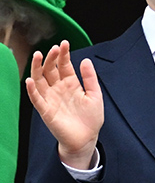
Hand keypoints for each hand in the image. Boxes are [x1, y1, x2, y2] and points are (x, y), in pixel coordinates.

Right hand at [25, 41, 103, 169]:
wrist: (86, 139)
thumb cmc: (91, 119)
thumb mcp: (95, 95)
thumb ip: (90, 78)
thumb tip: (85, 60)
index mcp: (71, 84)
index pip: (64, 65)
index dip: (63, 54)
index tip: (64, 43)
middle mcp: (58, 89)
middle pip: (50, 70)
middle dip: (51, 58)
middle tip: (54, 48)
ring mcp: (51, 98)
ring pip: (39, 80)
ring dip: (37, 68)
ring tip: (39, 56)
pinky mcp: (45, 110)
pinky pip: (36, 98)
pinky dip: (32, 90)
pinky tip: (30, 80)